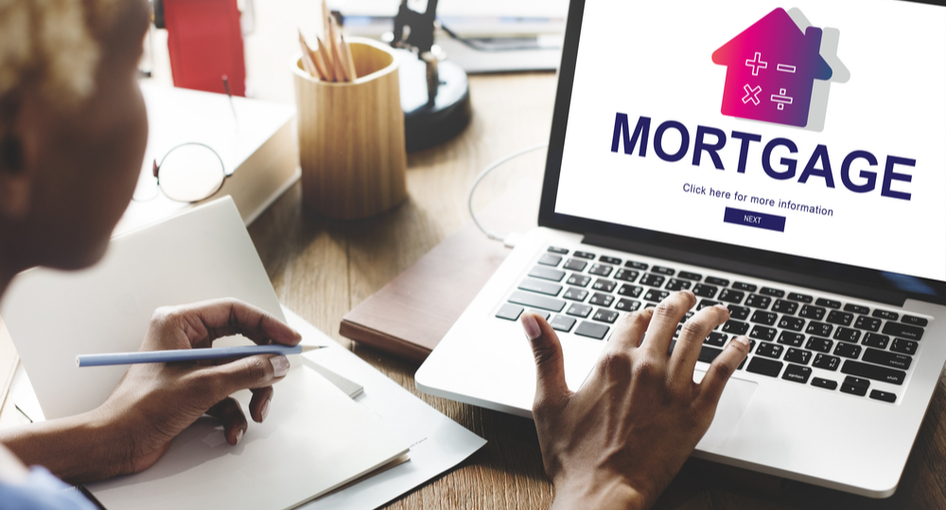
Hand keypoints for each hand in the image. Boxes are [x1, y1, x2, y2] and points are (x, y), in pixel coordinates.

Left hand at [95, 298, 300, 475]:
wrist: (116, 443)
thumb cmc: (141, 408)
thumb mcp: (204, 386)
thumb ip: (247, 371)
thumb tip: (277, 364)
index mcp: (179, 323)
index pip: (235, 311)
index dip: (267, 325)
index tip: (290, 340)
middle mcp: (185, 339)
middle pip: (241, 342)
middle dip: (260, 366)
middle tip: (280, 374)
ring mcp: (190, 364)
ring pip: (238, 370)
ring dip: (251, 394)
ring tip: (256, 413)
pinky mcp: (193, 387)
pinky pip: (227, 393)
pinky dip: (234, 413)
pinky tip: (232, 431)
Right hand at [520, 291, 750, 509]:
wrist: (603, 494)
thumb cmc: (573, 457)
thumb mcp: (548, 401)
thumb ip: (545, 354)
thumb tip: (531, 318)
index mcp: (610, 361)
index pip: (632, 320)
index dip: (640, 314)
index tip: (647, 314)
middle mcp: (644, 367)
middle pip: (668, 318)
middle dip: (679, 302)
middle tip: (688, 299)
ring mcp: (673, 388)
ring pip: (698, 336)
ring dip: (711, 316)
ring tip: (719, 311)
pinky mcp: (696, 411)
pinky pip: (723, 371)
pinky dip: (735, 352)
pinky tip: (742, 344)